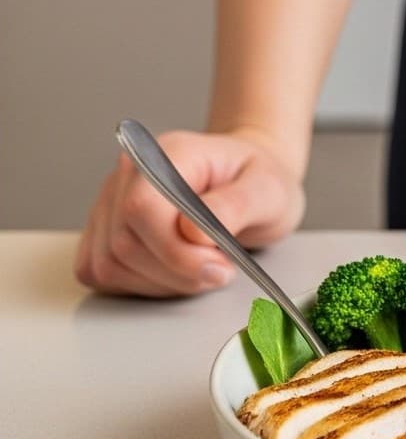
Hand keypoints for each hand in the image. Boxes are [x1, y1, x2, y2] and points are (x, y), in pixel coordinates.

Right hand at [75, 128, 305, 297]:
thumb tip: (194, 232)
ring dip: (162, 282)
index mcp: (168, 153)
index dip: (174, 250)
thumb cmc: (258, 181)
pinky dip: (142, 285)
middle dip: (177, 272)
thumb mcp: (269, 189)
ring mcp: (111, 203)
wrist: (250, 183)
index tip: (218, 266)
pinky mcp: (104, 231)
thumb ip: (235, 206)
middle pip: (124, 244)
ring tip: (203, 268)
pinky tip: (177, 272)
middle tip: (220, 270)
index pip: (142, 208)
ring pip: (110, 265)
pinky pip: (102, 273)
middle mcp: (130, 175)